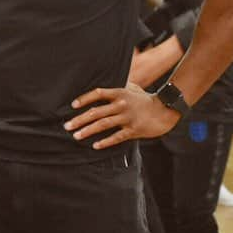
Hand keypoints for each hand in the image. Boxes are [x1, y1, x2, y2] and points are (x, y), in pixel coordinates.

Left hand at [63, 82, 180, 149]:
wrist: (165, 110)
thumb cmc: (145, 99)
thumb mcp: (132, 88)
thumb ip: (117, 87)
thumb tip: (102, 87)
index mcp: (119, 93)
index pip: (98, 93)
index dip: (84, 99)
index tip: (73, 106)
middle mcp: (121, 104)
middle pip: (96, 112)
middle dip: (79, 119)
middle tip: (67, 126)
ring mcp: (127, 118)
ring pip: (103, 125)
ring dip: (88, 130)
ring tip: (76, 136)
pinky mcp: (134, 130)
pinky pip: (116, 137)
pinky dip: (105, 142)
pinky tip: (95, 145)